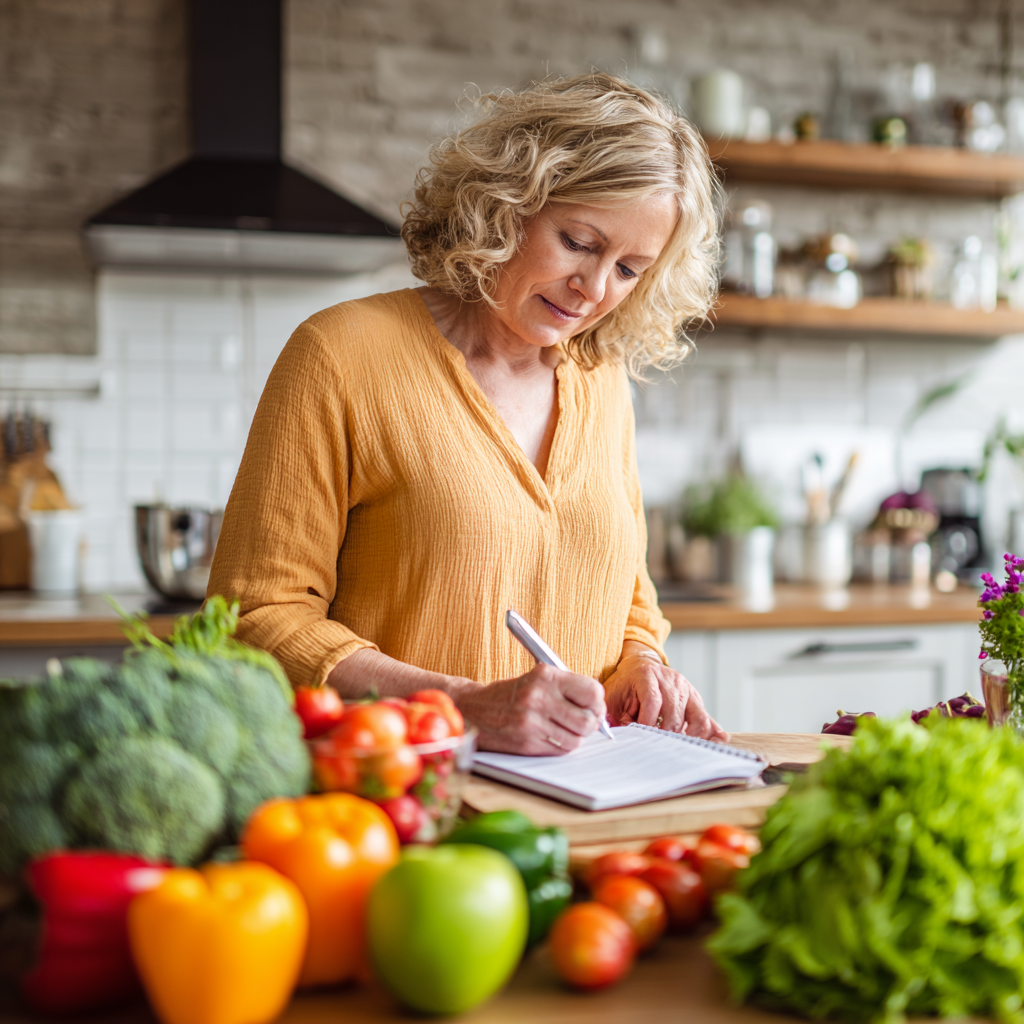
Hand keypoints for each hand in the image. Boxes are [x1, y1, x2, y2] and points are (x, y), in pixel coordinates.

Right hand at [451, 664, 605, 755]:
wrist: (476, 709)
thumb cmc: (513, 693)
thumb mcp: (539, 678)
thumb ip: (569, 688)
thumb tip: (599, 705)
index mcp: (546, 676)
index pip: (592, 691)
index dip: (597, 701)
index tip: (594, 705)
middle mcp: (539, 698)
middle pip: (588, 719)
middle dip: (591, 723)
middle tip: (585, 720)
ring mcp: (532, 722)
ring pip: (576, 739)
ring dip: (575, 736)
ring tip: (564, 727)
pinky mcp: (527, 742)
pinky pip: (561, 750)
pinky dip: (562, 745)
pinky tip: (551, 735)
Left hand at [604, 648, 728, 741]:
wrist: (640, 665)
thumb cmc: (625, 685)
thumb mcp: (614, 696)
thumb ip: (615, 716)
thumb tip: (620, 741)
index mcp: (646, 675)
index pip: (653, 701)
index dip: (647, 723)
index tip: (641, 738)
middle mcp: (670, 680)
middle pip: (674, 713)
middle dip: (665, 735)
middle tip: (656, 748)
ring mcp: (686, 688)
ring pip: (696, 718)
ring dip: (687, 738)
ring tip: (676, 748)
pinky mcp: (695, 697)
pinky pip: (706, 718)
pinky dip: (709, 733)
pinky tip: (710, 745)